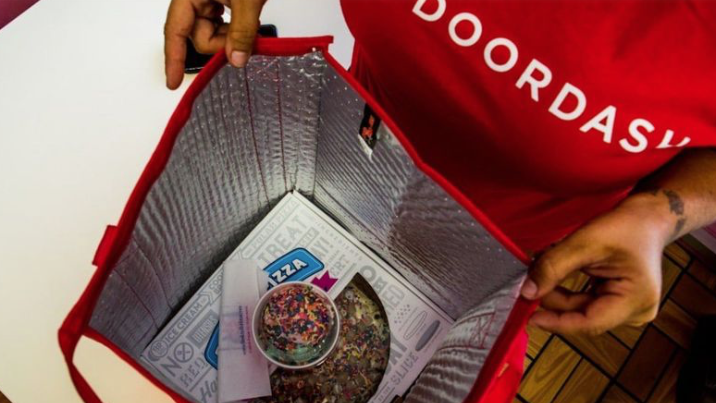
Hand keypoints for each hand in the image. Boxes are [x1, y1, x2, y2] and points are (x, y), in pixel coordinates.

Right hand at [164, 0, 266, 88]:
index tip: (173, 82)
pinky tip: (250, 24)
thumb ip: (241, 31)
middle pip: (199, 36)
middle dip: (223, 45)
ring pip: (213, 34)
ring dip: (233, 38)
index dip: (174, 59)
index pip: (175, 31)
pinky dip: (236, 31)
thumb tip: (236, 60)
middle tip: (249, 39)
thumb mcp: (247, 1)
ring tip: (252, 25)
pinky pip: (222, 25)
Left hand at [519, 194, 673, 335]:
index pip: (589, 323)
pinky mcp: (617, 300)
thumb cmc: (625, 226)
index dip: (557, 323)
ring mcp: (627, 308)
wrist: (647, 217)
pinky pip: (585, 301)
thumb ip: (553, 267)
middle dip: (553, 301)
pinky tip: (551, 276)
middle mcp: (635, 311)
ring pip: (580, 308)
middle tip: (526, 285)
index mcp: (636, 301)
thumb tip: (527, 292)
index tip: (530, 317)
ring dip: (556, 293)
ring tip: (537, 273)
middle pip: (583, 315)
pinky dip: (565, 289)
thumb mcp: (584, 243)